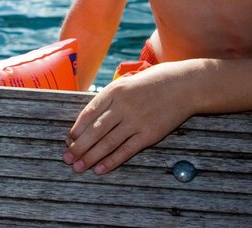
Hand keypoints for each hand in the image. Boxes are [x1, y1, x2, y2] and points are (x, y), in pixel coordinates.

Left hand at [64, 63, 190, 174]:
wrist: (184, 85)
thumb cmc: (153, 82)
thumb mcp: (126, 83)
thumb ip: (109, 99)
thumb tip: (89, 119)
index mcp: (114, 91)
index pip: (88, 113)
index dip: (76, 129)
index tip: (68, 140)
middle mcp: (122, 106)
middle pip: (95, 131)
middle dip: (78, 147)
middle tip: (67, 158)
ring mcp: (136, 121)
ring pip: (107, 143)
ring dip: (90, 157)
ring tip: (78, 167)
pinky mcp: (149, 134)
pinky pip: (126, 151)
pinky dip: (111, 161)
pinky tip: (100, 169)